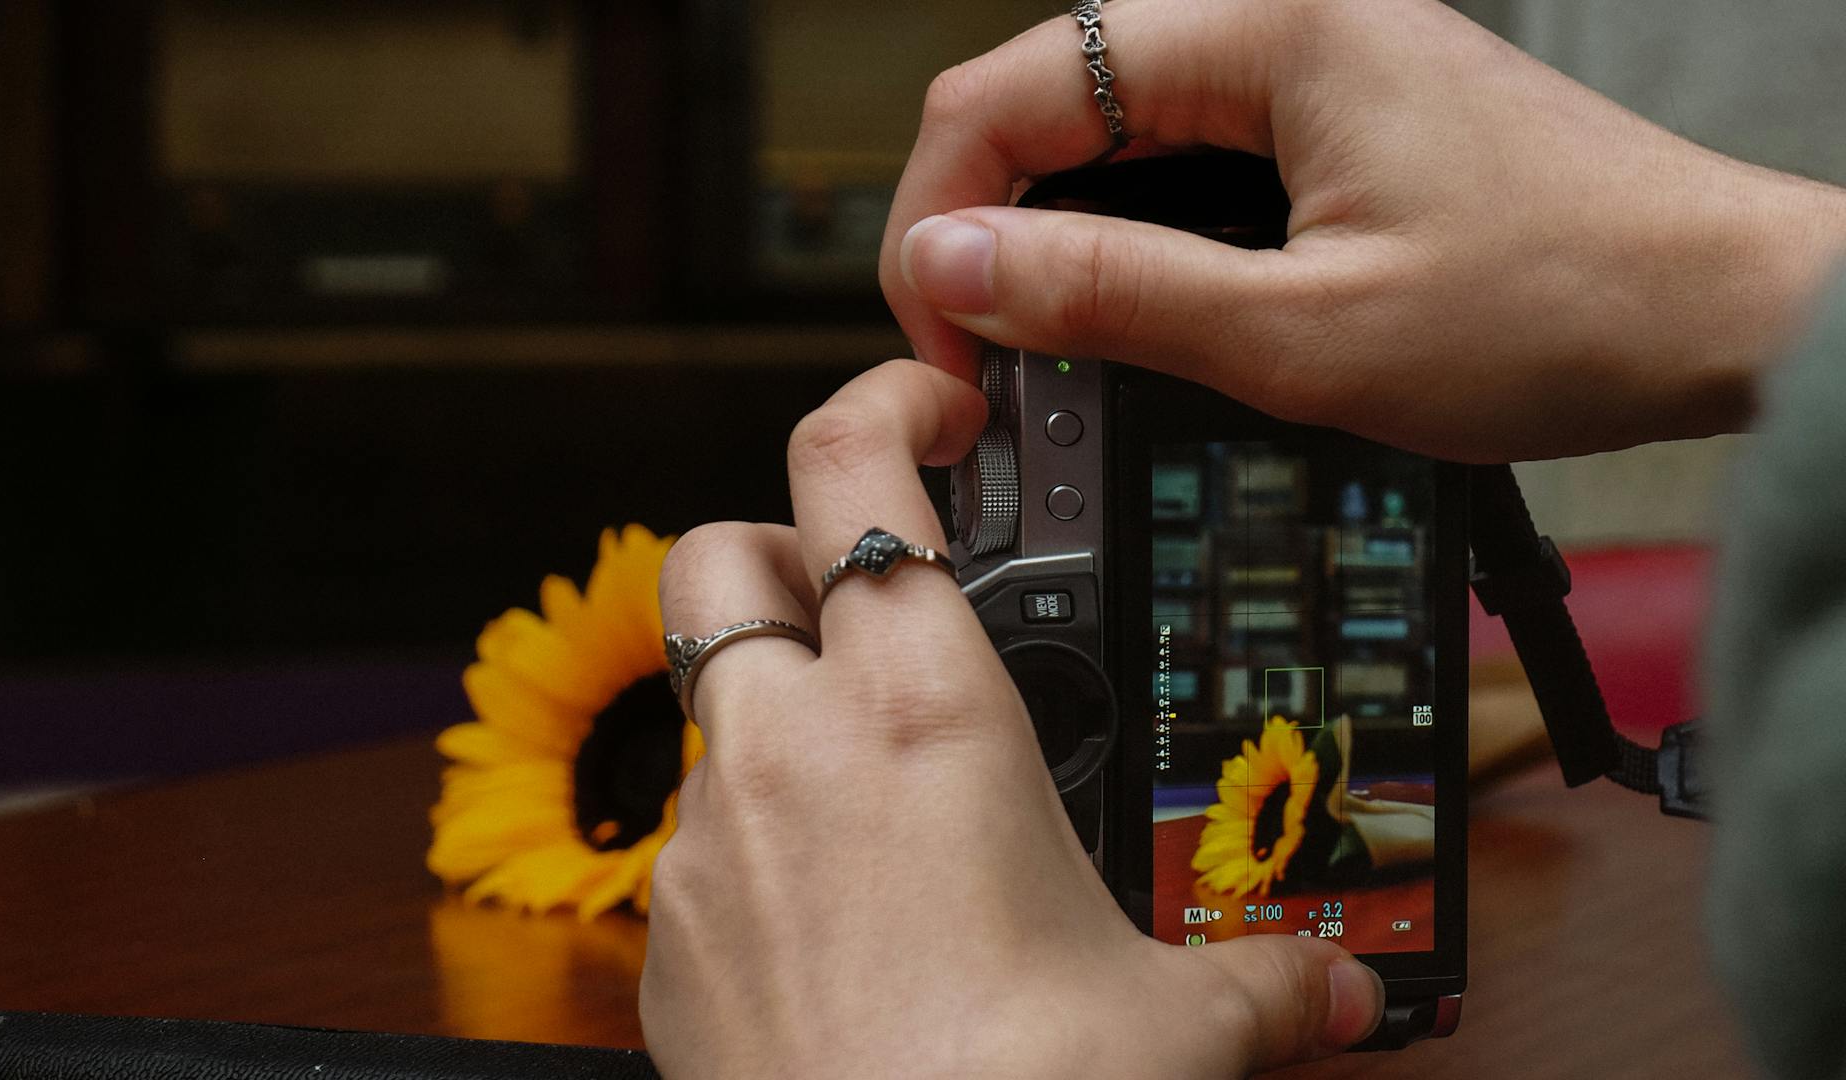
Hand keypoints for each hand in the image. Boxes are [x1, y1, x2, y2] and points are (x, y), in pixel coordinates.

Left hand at [643, 360, 1382, 1078]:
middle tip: (872, 582)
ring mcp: (712, 835)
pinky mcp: (672, 929)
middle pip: (722, 551)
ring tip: (870, 762)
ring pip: (706, 693)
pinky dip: (753, 822)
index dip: (880, 399)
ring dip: (771, 692)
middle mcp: (789, 746)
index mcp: (919, 709)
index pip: (851, 467)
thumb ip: (1265, 985)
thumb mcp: (1172, 1025)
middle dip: (784, 540)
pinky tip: (833, 898)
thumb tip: (1339, 997)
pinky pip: (698, 828)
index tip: (930, 404)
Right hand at [880, 0, 1845, 461]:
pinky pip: (1189, 157)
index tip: (942, 327)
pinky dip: (1139, 233)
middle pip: (1051, 97)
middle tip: (983, 352)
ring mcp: (1317, 63)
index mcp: (1269, 29)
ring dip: (1060, 232)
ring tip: (1047, 345)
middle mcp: (1287, 18)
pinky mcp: (1342, 116)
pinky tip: (1136, 311)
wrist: (1727, 313)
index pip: (1012, 89)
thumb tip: (956, 262)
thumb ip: (1112, 290)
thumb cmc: (1565, 307)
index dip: (942, 212)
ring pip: (1113, 130)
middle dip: (988, 223)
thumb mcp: (1303, 333)